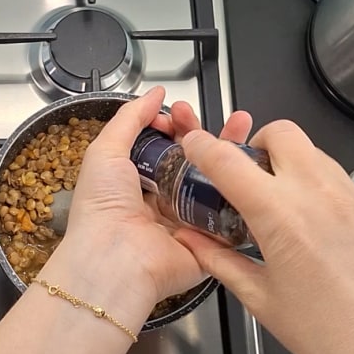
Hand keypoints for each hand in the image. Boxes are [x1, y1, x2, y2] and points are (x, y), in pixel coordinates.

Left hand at [41, 87, 251, 328]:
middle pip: (193, 161)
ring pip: (216, 182)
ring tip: (239, 125)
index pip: (164, 147)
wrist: (115, 259)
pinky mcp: (209, 242)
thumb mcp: (105, 151)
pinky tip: (252, 162)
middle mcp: (162, 202)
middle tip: (203, 116)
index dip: (173, 126)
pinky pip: (231, 212)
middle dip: (203, 133)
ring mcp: (188, 221)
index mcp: (135, 183)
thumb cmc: (101, 208)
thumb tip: (154, 95)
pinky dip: (243, 187)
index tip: (176, 113)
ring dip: (229, 153)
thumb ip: (129, 118)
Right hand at [174, 121, 353, 353]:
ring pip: (312, 152)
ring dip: (286, 162)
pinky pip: (335, 178)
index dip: (203, 146)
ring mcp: (352, 198)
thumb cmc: (323, 336)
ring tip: (274, 201)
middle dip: (256, 144)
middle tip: (243, 176)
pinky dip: (313, 184)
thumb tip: (190, 241)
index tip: (191, 144)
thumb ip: (220, 260)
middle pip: (282, 133)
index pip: (229, 161)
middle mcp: (319, 194)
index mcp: (281, 216)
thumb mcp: (260, 299)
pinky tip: (308, 224)